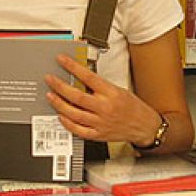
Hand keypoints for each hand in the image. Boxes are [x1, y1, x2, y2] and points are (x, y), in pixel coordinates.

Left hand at [44, 54, 160, 145]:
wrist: (145, 127)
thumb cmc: (134, 108)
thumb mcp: (120, 90)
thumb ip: (100, 86)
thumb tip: (81, 79)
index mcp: (111, 93)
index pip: (88, 77)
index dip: (73, 67)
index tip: (62, 60)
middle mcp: (105, 108)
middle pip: (77, 96)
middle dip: (60, 86)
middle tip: (50, 79)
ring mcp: (101, 123)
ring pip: (74, 114)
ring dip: (59, 104)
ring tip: (50, 96)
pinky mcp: (98, 134)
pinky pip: (79, 130)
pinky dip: (67, 123)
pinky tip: (60, 116)